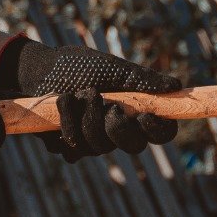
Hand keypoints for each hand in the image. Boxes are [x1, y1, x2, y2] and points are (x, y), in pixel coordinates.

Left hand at [0, 37, 180, 161]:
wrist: (38, 70)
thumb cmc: (78, 66)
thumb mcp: (112, 68)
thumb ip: (142, 79)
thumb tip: (177, 85)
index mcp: (134, 111)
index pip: (160, 132)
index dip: (160, 130)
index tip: (148, 116)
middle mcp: (117, 130)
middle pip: (134, 146)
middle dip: (120, 128)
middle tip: (110, 107)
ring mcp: (92, 141)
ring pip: (100, 147)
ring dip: (87, 117)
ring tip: (77, 93)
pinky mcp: (68, 147)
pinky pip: (74, 149)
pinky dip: (67, 122)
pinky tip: (62, 102)